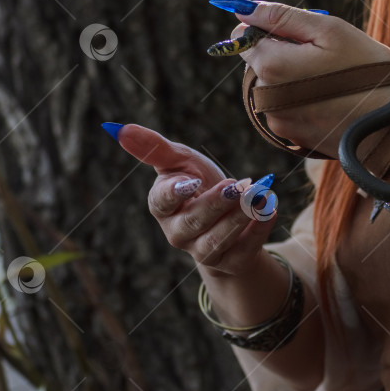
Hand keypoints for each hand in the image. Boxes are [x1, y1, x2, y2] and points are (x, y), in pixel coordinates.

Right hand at [117, 124, 275, 275]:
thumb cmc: (198, 184)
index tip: (191, 180)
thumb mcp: (180, 162)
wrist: (226, 218)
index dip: (175, 192)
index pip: (162, 201)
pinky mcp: (231, 261)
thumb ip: (155, 148)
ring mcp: (203, 251)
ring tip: (259, 196)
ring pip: (218, 239)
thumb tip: (119, 128)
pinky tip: (270, 209)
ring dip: (239, 217)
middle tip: (238, 184)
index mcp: (162, 206)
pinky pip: (244, 250)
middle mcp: (178, 233)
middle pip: (193, 222)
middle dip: (216, 203)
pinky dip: (259, 229)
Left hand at [233, 2, 389, 157]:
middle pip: (256, 64)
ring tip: (330, 82)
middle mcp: (265, 99)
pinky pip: (286, 110)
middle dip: (281, 54)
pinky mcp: (291, 138)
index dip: (266, 29)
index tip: (297, 34)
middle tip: (323, 58)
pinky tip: (330, 101)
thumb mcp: (329, 31)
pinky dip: (301, 102)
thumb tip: (243, 9)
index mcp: (270, 66)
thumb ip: (283, 17)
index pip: (241, 37)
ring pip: (271, 88)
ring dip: (292, 79)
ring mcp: (277, 122)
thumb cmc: (366, 72)